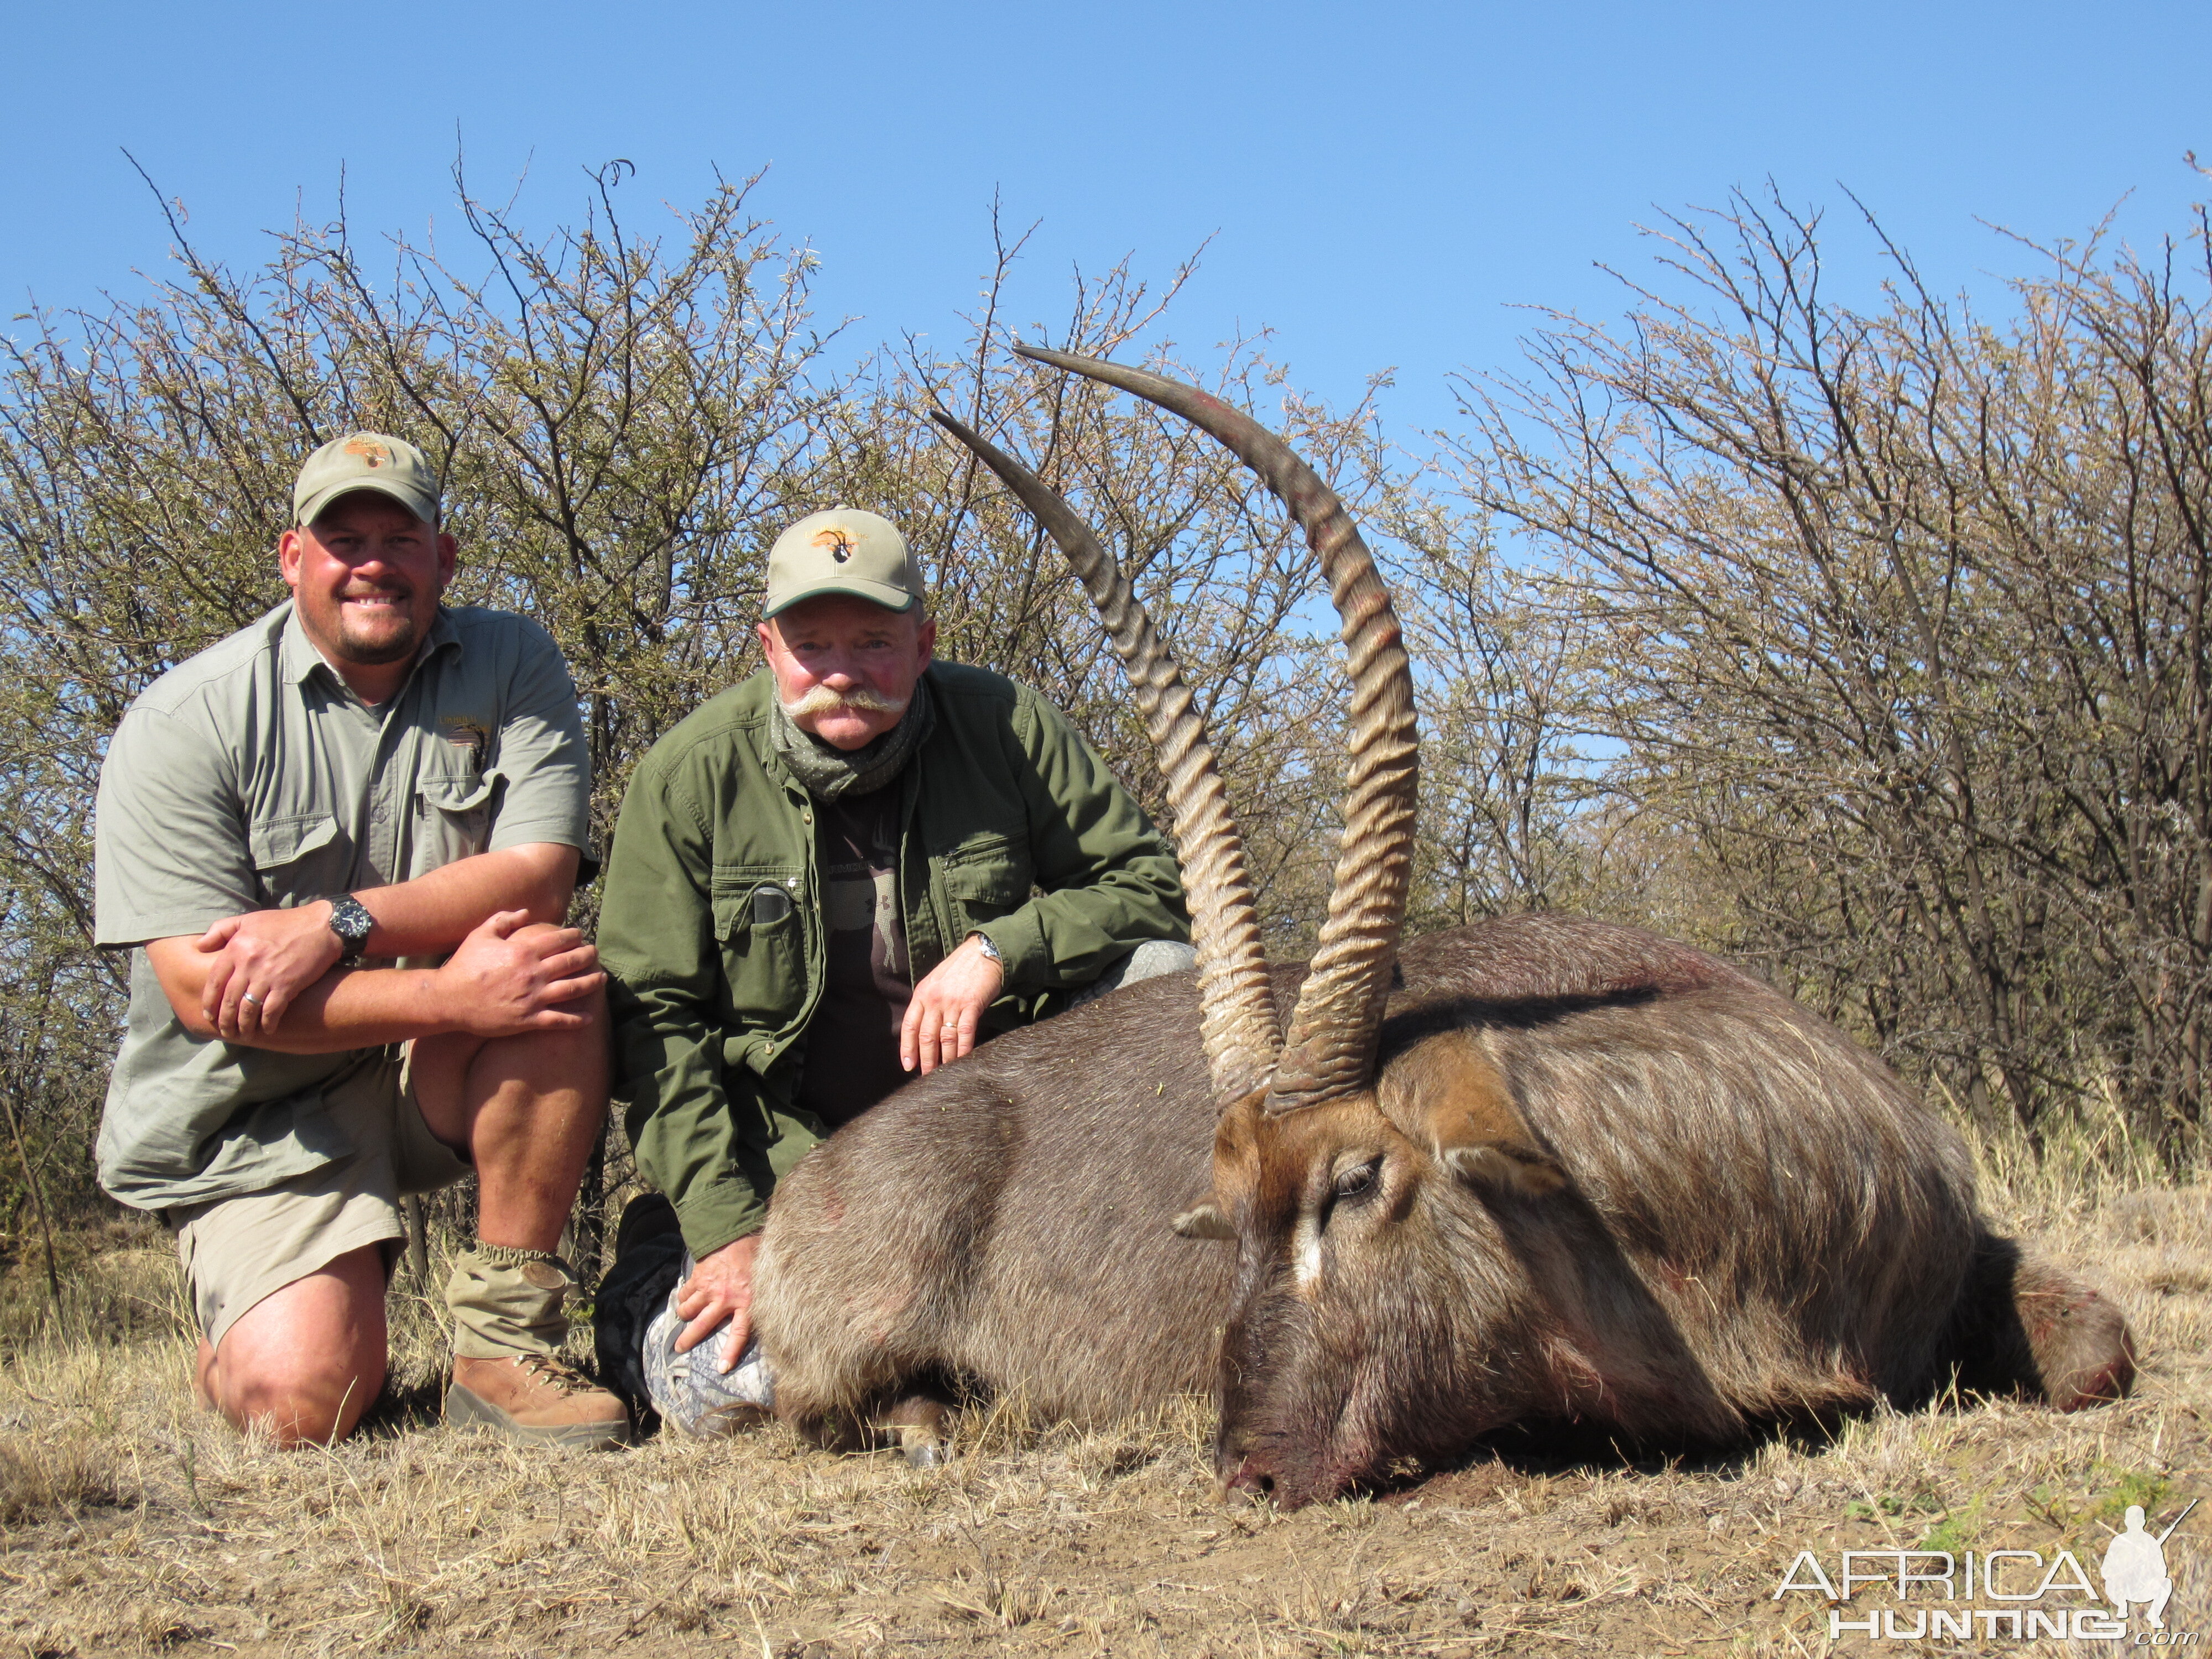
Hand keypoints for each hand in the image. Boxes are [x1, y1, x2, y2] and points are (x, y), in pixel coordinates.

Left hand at [198, 903, 344, 1040]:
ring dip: (243, 1026)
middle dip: (224, 1020)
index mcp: (236, 948)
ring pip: (247, 1009)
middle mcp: (249, 964)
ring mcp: (268, 976)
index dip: (209, 1001)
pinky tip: (266, 1030)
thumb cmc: (286, 922)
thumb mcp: (249, 919)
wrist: (323, 926)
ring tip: (242, 1035)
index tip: (208, 1014)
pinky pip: (271, 1011)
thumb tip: (199, 945)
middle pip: (229, 999)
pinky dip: (267, 1023)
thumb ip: (221, 929)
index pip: (214, 981)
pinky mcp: (288, 985)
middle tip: (224, 1031)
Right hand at [433, 910, 604, 1037]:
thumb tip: (526, 911)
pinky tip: (590, 1016)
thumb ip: (504, 920)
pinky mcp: (529, 1019)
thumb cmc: (464, 966)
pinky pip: (560, 1020)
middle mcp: (533, 974)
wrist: (449, 1000)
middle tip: (595, 953)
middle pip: (572, 962)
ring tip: (601, 978)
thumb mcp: (481, 935)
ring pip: (573, 989)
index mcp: (524, 951)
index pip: (559, 940)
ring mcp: (533, 998)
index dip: (574, 936)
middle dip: (588, 956)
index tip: (580, 936)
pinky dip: (577, 1019)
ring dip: (591, 982)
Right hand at [674, 1233, 760, 1371]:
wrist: (735, 1230)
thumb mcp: (766, 1276)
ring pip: (689, 1310)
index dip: (730, 1352)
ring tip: (684, 1317)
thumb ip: (765, 1292)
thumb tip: (777, 1304)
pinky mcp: (697, 1278)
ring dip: (684, 1314)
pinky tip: (683, 1297)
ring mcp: (709, 1289)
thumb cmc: (755, 1252)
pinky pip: (684, 1293)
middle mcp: (726, 1299)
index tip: (721, 1368)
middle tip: (679, 1349)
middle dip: (689, 1339)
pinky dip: (682, 1296)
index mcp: (747, 1301)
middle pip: (703, 1326)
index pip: (739, 1333)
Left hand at [900, 933, 1004, 1074]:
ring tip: (944, 1073)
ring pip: (945, 1038)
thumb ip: (928, 1002)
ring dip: (945, 1059)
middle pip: (926, 1036)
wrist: (984, 952)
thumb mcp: (936, 981)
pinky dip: (963, 1050)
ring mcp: (952, 1002)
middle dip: (926, 1060)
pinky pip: (965, 1033)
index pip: (909, 1026)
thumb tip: (924, 1029)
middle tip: (927, 1076)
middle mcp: (934, 999)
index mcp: (922, 994)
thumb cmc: (960, 968)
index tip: (908, 1065)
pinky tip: (962, 1061)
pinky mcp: (971, 1005)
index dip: (907, 1048)